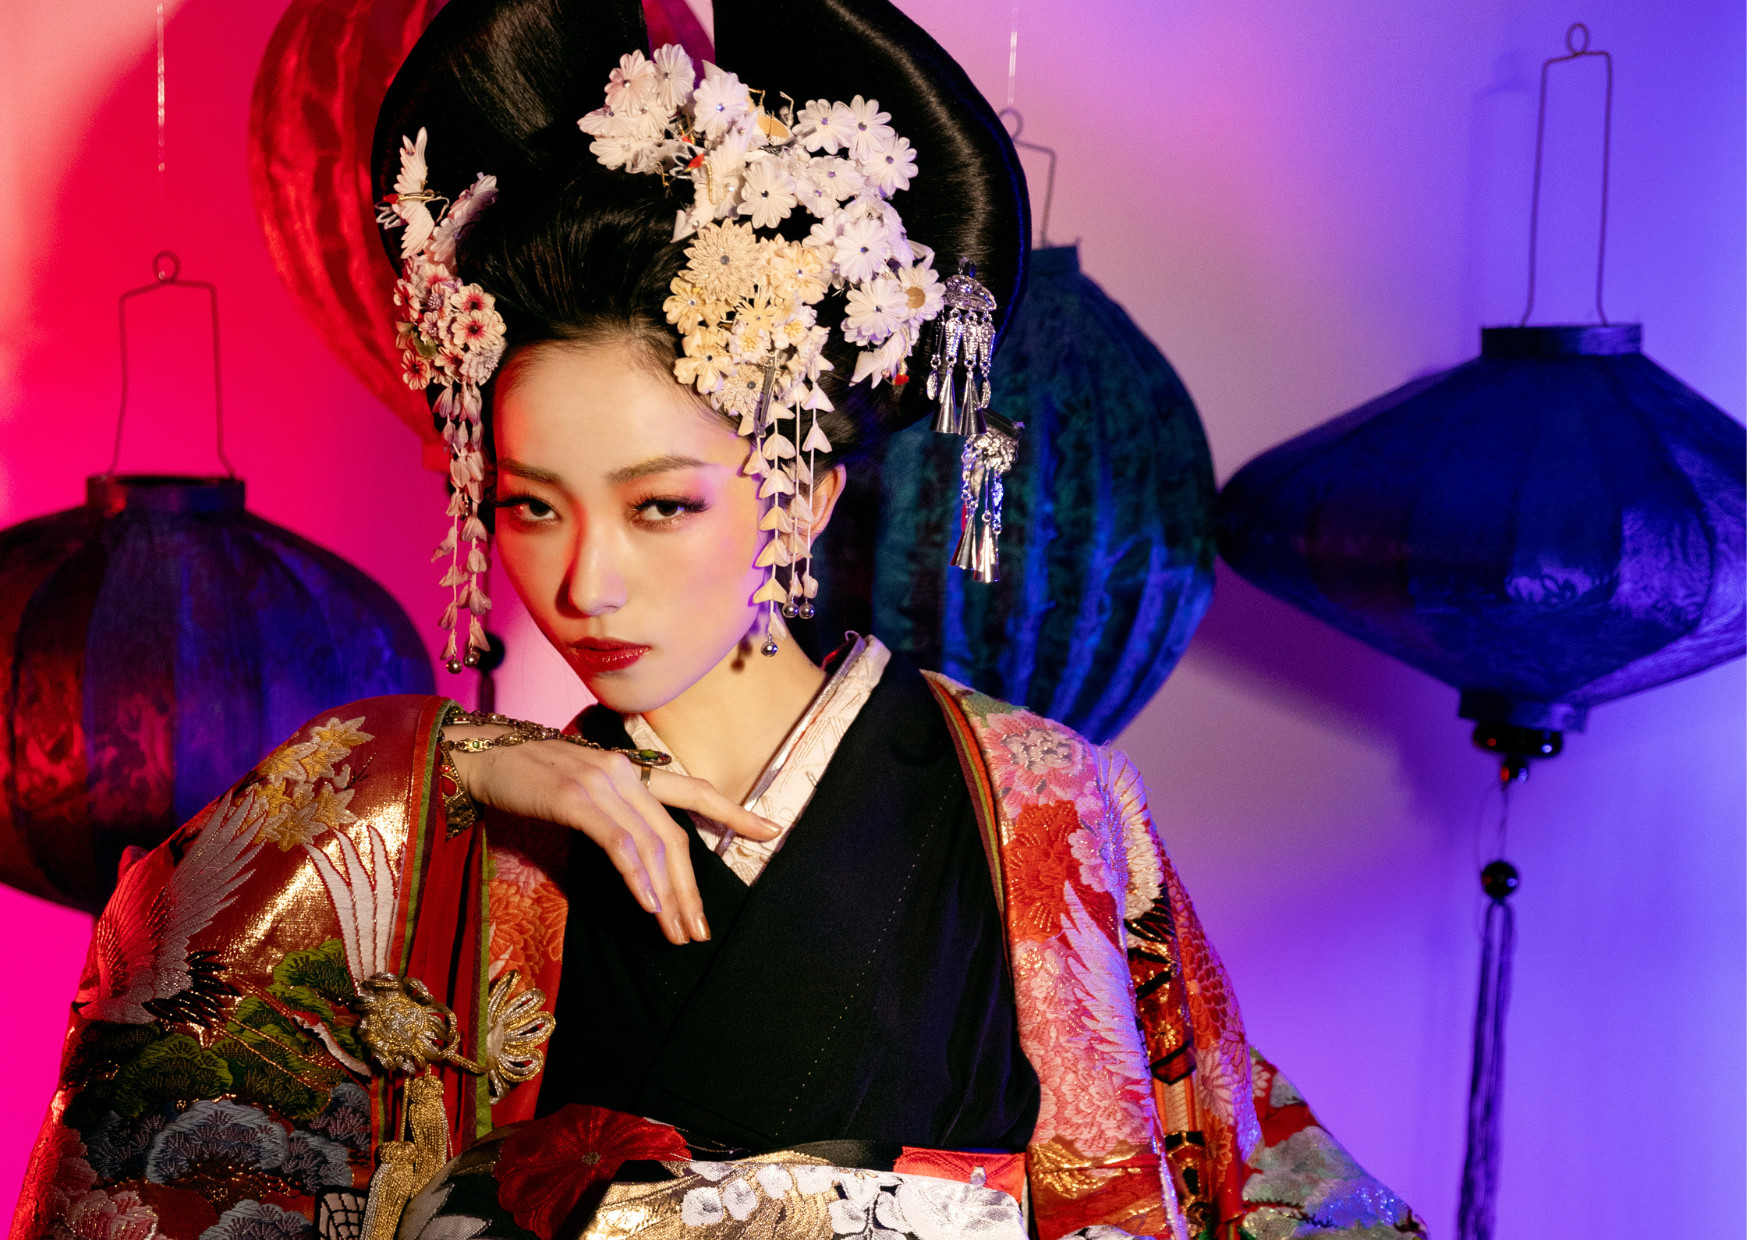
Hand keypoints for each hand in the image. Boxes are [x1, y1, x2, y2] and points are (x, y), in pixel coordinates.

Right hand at [445, 726, 778, 944]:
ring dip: (668, 894)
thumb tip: (640, 860)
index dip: (734, 812)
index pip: (694, 791)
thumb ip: (613, 816)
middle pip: (675, 835)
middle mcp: (624, 771)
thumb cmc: (524, 780)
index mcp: (630, 770)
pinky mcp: (576, 797)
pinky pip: (618, 841)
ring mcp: (602, 782)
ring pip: (653, 844)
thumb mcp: (579, 794)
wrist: (476, 756)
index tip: (771, 831)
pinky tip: (647, 904)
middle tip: (698, 931)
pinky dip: (637, 874)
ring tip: (676, 932)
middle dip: (691, 888)